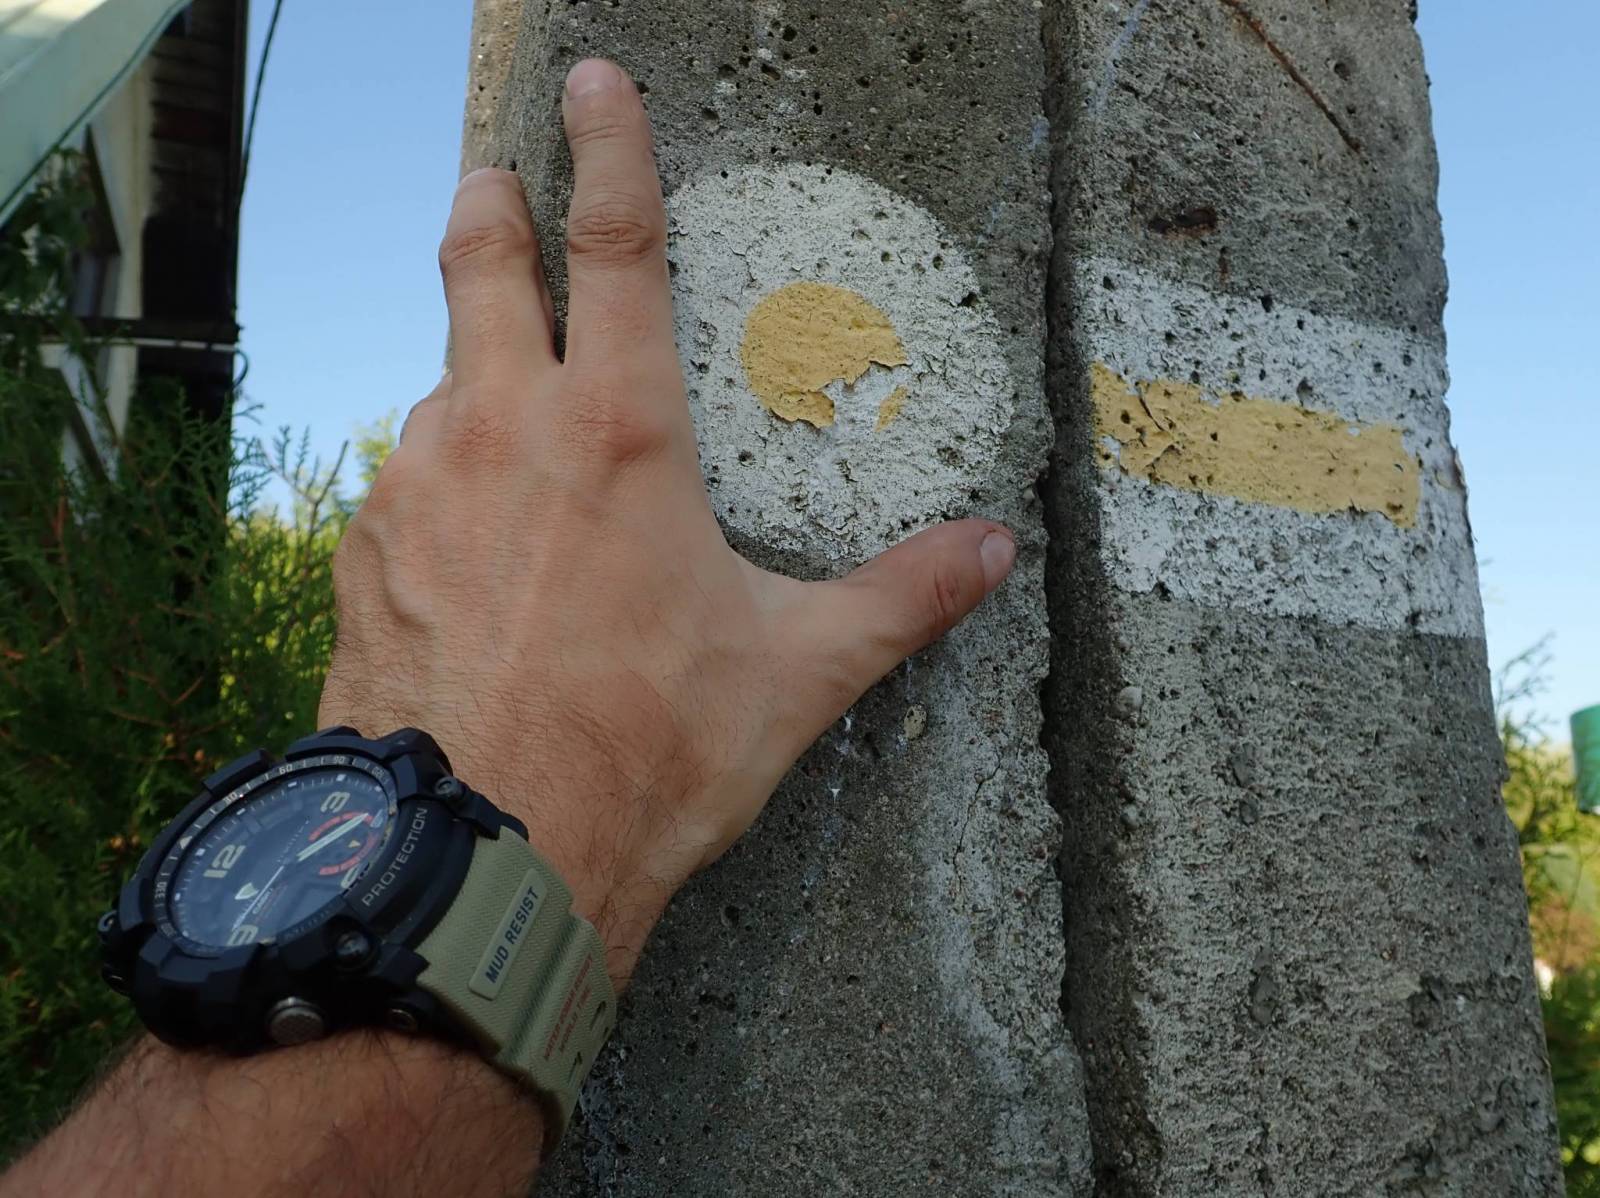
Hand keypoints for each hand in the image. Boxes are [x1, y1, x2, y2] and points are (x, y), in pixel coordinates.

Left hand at [318, 57, 1014, 989]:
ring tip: (507, 429)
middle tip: (491, 173)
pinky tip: (466, 551)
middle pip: (483, 267)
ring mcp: (416, 484)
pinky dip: (438, 488)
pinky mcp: (364, 551)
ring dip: (473, 379)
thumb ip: (900, 599)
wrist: (481, 857)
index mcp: (619, 434)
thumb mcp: (796, 672)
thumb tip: (994, 553)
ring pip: (442, 388)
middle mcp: (502, 431)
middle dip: (489, 204)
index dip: (612, 148)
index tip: (594, 83)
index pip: (618, 244)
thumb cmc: (645, 755)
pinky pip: (406, 486)